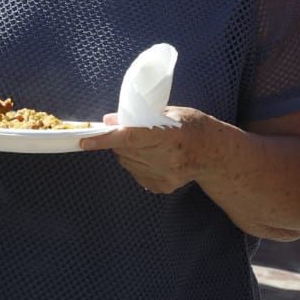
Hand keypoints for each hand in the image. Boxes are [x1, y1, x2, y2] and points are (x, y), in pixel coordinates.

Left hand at [79, 106, 225, 193]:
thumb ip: (140, 116)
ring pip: (127, 164)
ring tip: (146, 144)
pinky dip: (136, 163)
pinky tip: (153, 157)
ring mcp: (164, 177)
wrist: (214, 154)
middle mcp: (166, 159)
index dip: (106, 139)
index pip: (130, 138)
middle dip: (118, 141)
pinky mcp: (161, 187)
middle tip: (129, 131)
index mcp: (169, 136)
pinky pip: (135, 174)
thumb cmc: (192, 127)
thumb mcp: (170, 112)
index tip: (85, 142)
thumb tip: (109, 120)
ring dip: (127, 152)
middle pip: (125, 151)